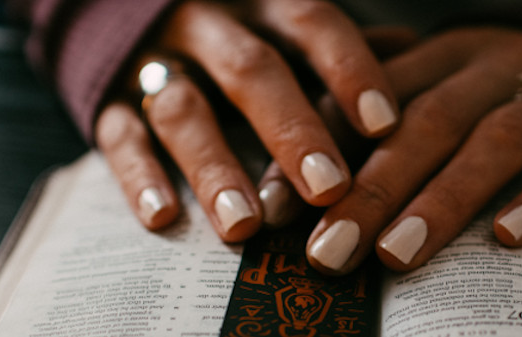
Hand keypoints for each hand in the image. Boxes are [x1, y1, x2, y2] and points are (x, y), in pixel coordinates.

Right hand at [93, 0, 399, 241]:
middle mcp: (209, 26)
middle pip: (251, 70)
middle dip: (290, 130)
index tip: (384, 125)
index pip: (312, 22)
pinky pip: (118, 135)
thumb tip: (414, 59)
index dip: (348, 68)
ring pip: (181, 107)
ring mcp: (153, 60)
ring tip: (244, 226)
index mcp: (261, 4)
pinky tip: (164, 218)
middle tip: (328, 189)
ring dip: (214, 166)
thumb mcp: (283, 25)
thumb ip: (337, 47)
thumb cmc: (235, 31)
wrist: (127, 11)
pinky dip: (138, 177)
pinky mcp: (107, 99)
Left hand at [303, 26, 521, 273]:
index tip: (283, 209)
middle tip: (333, 250)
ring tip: (399, 252)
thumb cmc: (491, 86)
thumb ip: (364, 120)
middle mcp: (495, 64)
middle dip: (376, 189)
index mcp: (443, 53)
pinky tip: (509, 235)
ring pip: (500, 138)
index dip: (325, 151)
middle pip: (430, 122)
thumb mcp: (431, 84)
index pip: (375, 99)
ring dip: (447, 197)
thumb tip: (281, 179)